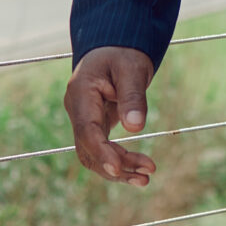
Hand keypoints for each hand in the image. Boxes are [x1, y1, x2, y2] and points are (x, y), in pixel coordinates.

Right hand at [64, 47, 157, 185]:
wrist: (115, 48)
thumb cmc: (123, 53)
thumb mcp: (132, 69)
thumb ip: (133, 96)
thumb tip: (135, 128)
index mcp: (81, 92)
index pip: (87, 130)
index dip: (101, 153)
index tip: (118, 170)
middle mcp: (77, 109)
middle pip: (89, 148)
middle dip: (116, 164)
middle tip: (148, 171)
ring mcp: (83, 119)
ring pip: (94, 154)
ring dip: (119, 169)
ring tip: (146, 177)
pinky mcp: (95, 126)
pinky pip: (102, 150)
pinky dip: (119, 162)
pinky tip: (138, 172)